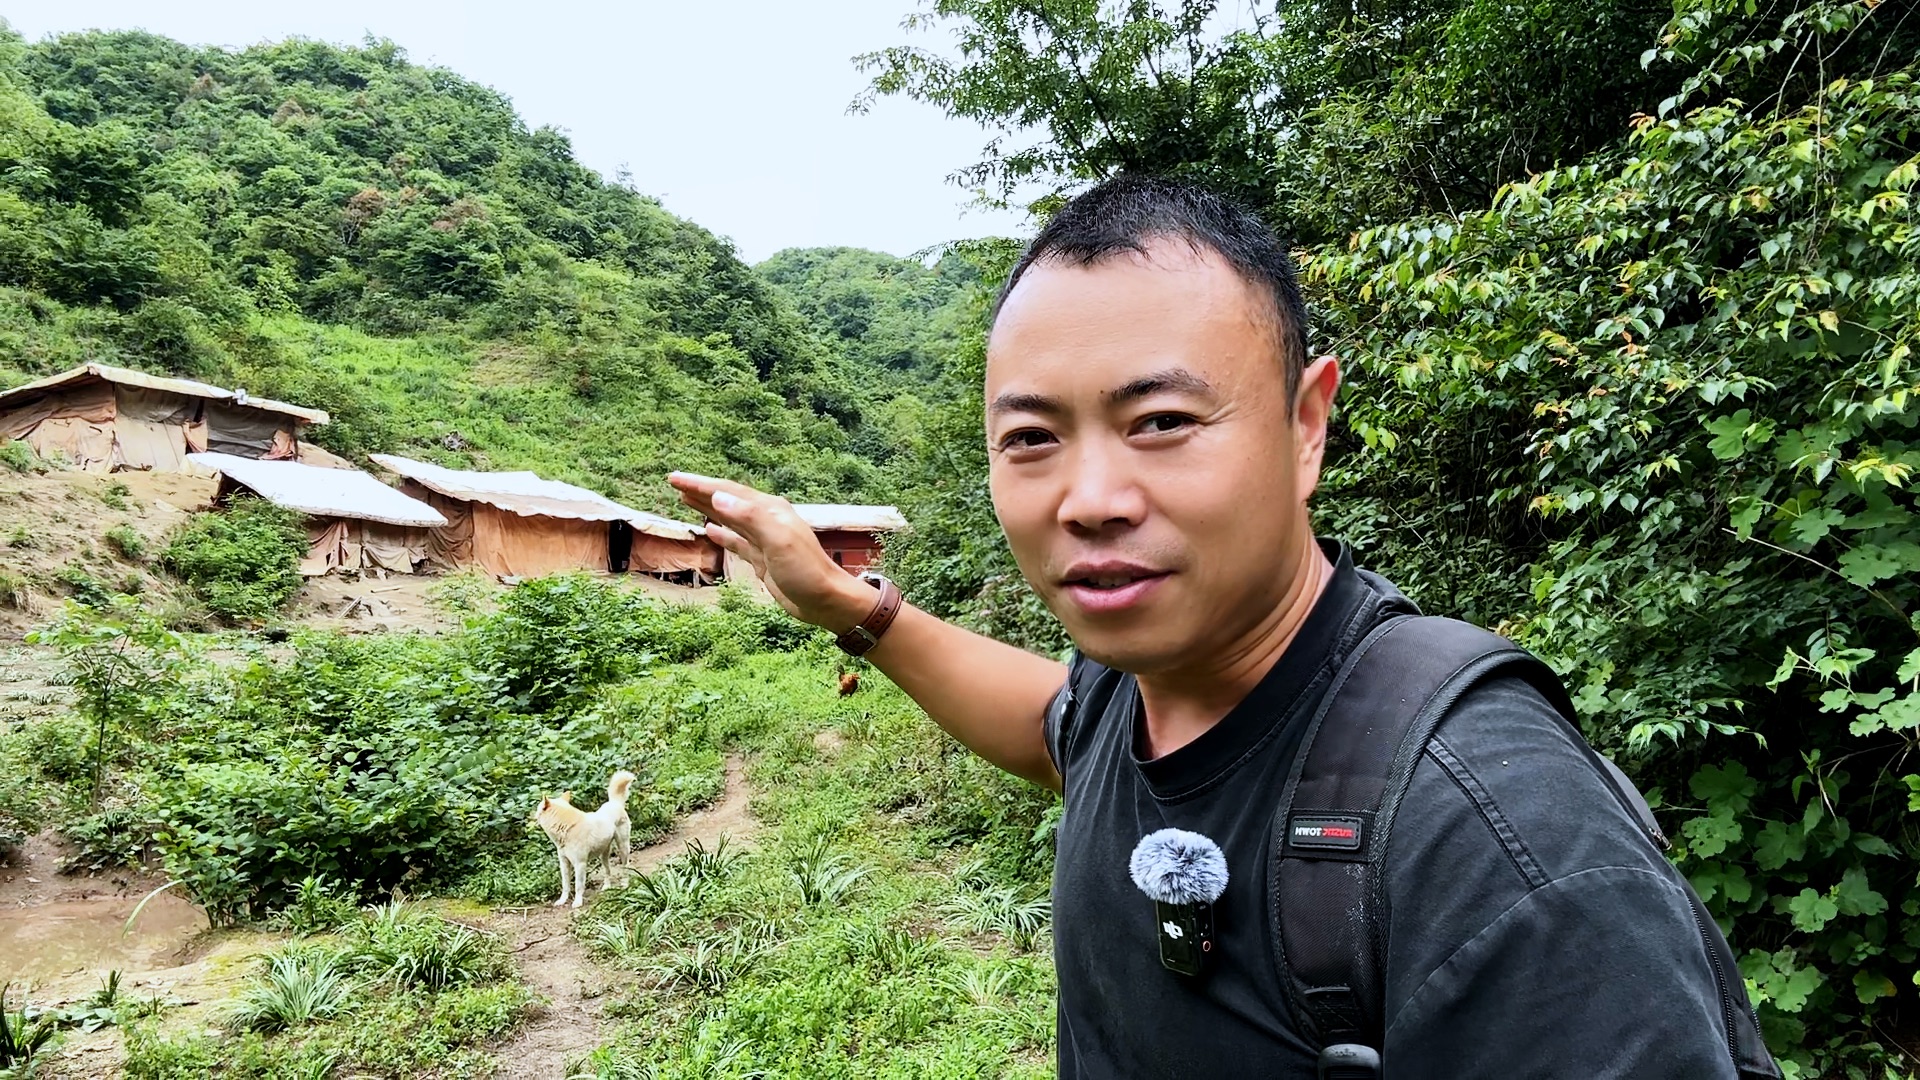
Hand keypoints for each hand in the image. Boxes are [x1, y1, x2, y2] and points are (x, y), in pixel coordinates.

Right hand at [668, 472, 875, 631]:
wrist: (826, 601)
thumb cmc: (806, 572)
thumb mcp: (778, 541)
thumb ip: (749, 517)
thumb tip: (718, 497)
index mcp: (769, 511)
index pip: (728, 492)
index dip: (700, 484)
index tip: (675, 479)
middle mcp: (766, 520)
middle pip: (728, 500)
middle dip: (701, 491)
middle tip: (675, 483)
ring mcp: (764, 540)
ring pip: (730, 518)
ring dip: (709, 508)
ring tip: (686, 500)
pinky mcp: (763, 558)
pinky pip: (737, 540)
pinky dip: (722, 533)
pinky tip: (709, 530)